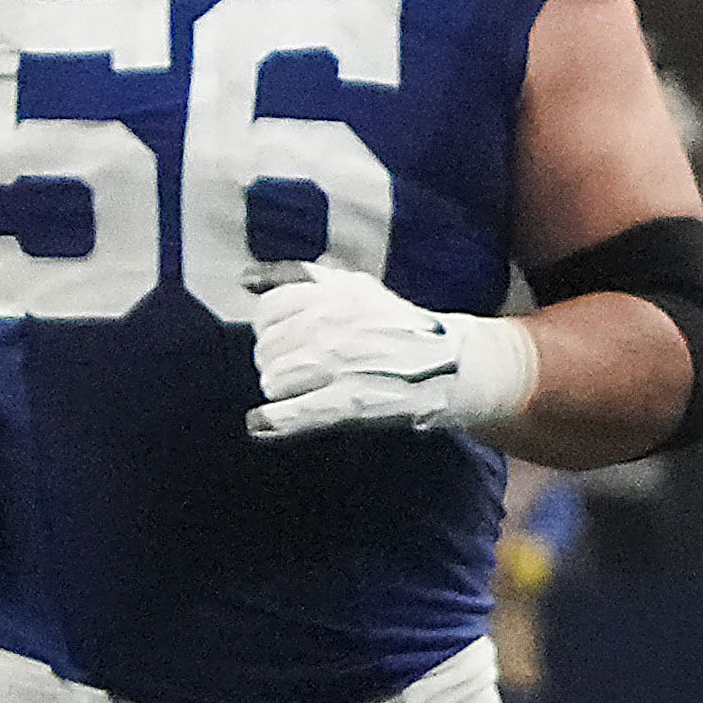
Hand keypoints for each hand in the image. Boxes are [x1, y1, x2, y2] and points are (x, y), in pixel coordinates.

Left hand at [241, 263, 539, 441]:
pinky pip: (294, 412)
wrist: (456, 364)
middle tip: (305, 370)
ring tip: (308, 392)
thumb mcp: (357, 288)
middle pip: (266, 347)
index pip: (268, 309)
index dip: (274, 328)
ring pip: (274, 379)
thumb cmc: (402, 326)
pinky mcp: (349, 401)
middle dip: (279, 361)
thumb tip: (245, 278)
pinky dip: (274, 421)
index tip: (291, 339)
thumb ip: (303, 278)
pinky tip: (261, 425)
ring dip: (285, 389)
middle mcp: (331, 324)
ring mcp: (339, 364)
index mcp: (333, 294)